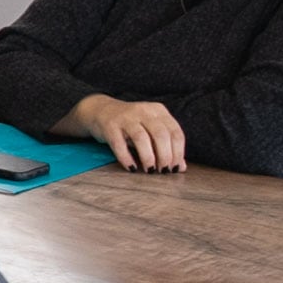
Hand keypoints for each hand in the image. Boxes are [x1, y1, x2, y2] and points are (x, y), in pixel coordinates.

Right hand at [71, 94, 186, 172]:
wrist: (101, 111)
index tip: (175, 168)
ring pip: (142, 138)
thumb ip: (166, 147)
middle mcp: (144, 111)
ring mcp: (126, 117)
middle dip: (165, 156)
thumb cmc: (131, 125)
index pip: (175, 132)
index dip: (178, 152)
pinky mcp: (110, 125)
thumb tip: (181, 167)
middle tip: (163, 171)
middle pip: (161, 135)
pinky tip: (132, 167)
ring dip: (148, 157)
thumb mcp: (150, 131)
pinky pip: (119, 144)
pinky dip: (126, 158)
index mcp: (158, 111)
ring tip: (150, 170)